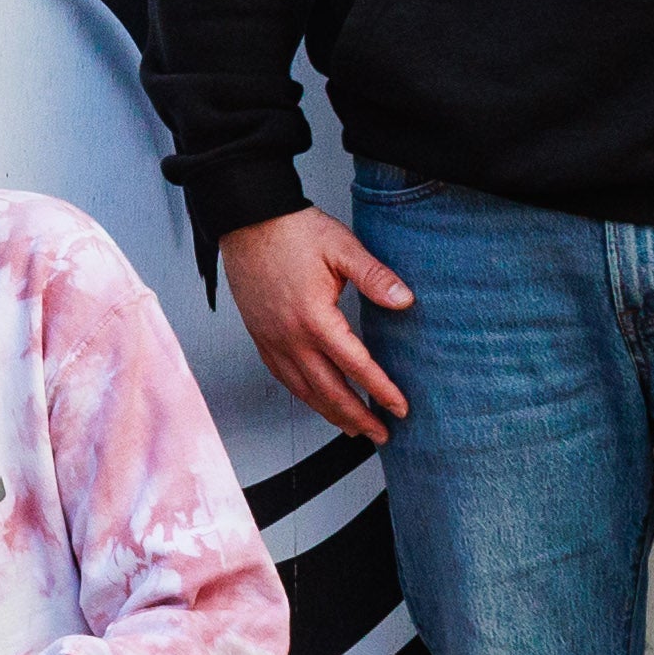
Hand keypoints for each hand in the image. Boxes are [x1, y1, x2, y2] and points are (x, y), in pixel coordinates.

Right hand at [222, 207, 412, 433]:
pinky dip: (303, 395)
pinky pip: (282, 377)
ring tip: (353, 428)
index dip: (380, 390)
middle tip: (381, 434)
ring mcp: (271, 340)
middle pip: (328, 391)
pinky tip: (315, 400)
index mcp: (314, 318)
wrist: (248, 220)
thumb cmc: (293, 231)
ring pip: (303, 390)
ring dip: (330, 413)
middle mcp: (289, 337)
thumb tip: (405, 301)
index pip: (355, 366)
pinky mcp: (259, 336)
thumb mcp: (342, 247)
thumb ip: (375, 277)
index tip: (400, 408)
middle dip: (358, 417)